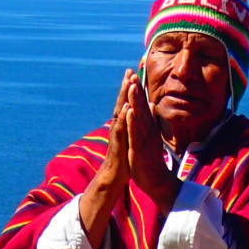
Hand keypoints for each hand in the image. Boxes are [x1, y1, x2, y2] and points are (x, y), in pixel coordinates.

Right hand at [78, 70, 134, 248]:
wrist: (113, 177)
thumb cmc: (123, 158)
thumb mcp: (129, 139)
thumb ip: (131, 127)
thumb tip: (134, 116)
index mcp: (122, 125)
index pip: (126, 103)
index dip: (130, 89)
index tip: (135, 73)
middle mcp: (117, 126)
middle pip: (121, 103)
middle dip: (125, 87)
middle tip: (130, 71)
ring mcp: (116, 134)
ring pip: (119, 113)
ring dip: (123, 97)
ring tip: (129, 83)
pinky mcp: (117, 144)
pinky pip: (121, 128)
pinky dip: (124, 118)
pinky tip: (128, 108)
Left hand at [123, 70, 180, 212]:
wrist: (158, 181)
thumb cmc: (151, 160)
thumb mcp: (150, 136)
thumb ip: (150, 120)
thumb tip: (151, 105)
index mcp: (148, 128)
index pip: (143, 106)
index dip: (138, 91)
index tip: (134, 75)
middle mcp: (148, 131)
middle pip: (142, 107)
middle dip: (137, 91)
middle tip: (133, 73)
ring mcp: (144, 139)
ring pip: (139, 117)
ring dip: (136, 101)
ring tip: (132, 86)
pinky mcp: (140, 149)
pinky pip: (136, 133)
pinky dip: (133, 122)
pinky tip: (130, 111)